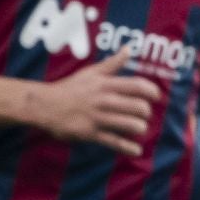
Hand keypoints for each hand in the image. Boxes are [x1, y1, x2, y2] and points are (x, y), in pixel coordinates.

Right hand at [30, 53, 159, 155]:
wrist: (44, 105)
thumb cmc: (70, 88)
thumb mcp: (91, 72)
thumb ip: (113, 63)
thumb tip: (129, 48)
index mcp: (106, 84)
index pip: (138, 86)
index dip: (152, 92)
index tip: (156, 96)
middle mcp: (104, 100)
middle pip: (139, 107)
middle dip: (146, 112)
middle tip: (143, 114)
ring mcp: (98, 118)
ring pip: (131, 125)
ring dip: (140, 128)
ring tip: (138, 128)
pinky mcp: (91, 133)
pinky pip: (115, 142)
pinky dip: (129, 148)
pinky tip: (136, 150)